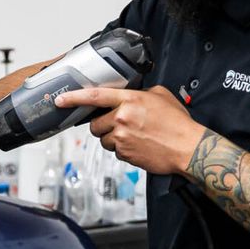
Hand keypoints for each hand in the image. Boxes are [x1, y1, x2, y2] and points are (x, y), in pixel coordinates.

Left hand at [53, 85, 205, 177]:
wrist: (189, 148)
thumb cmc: (178, 123)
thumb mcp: (161, 96)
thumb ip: (139, 94)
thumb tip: (127, 97)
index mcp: (130, 100)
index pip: (95, 96)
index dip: (74, 98)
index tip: (60, 100)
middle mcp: (122, 117)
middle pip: (95, 124)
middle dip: (103, 126)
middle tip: (120, 125)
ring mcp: (122, 137)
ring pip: (103, 139)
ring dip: (113, 139)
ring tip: (135, 136)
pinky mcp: (125, 154)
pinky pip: (115, 152)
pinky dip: (123, 150)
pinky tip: (139, 146)